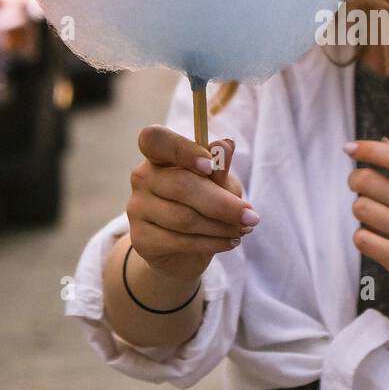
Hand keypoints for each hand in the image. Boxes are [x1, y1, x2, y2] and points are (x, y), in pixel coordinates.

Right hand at [127, 125, 257, 282]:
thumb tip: (226, 144)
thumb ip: (219, 167)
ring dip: (221, 226)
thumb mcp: (217, 184)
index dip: (182, 150)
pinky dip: (212, 243)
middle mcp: (142, 177)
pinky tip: (230, 242)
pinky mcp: (141, 239)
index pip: (156, 139)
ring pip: (184, 218)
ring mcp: (137, 208)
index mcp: (158, 154)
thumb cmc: (203, 205)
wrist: (183, 250)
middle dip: (222, 203)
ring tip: (243, 229)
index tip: (210, 165)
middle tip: (251, 216)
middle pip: (181, 185)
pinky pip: (180, 241)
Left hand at [345, 139, 388, 320]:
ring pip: (360, 208)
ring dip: (361, 210)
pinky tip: (376, 238)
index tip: (351, 148)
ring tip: (374, 216)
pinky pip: (361, 238)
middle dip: (355, 181)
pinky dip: (363, 236)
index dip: (369, 149)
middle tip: (358, 186)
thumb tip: (382, 142)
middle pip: (368, 180)